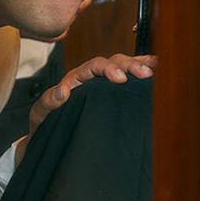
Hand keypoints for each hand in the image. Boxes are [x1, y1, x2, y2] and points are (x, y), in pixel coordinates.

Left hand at [15, 53, 156, 164]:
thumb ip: (48, 101)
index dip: (109, 69)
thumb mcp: (41, 114)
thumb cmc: (47, 125)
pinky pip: (132, 78)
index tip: (120, 79)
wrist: (53, 139)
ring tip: (157, 67)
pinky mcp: (117, 94)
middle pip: (115, 62)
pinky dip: (145, 70)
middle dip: (131, 65)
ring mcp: (106, 84)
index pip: (95, 65)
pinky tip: (158, 69)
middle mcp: (94, 77)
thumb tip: (63, 91)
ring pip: (126, 66)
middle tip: (145, 73)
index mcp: (77, 78)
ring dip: (141, 64)